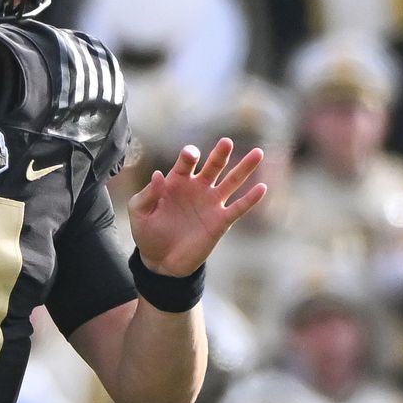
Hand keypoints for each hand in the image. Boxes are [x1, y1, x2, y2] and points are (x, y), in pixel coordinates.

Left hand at [127, 138, 265, 277]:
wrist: (160, 261)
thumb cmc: (148, 232)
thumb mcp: (139, 212)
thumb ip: (148, 194)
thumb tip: (158, 175)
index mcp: (177, 181)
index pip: (186, 162)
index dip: (189, 155)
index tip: (190, 155)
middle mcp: (197, 188)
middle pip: (213, 166)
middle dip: (220, 154)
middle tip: (226, 142)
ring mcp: (211, 204)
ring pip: (231, 182)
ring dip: (244, 168)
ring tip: (258, 153)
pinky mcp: (220, 222)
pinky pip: (238, 208)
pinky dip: (250, 199)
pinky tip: (262, 188)